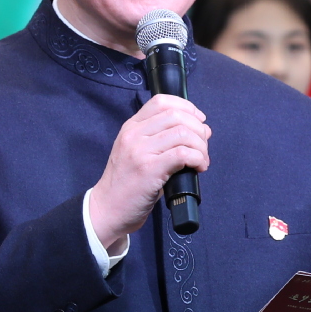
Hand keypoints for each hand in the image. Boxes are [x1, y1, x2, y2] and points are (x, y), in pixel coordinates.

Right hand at [85, 95, 209, 251]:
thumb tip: (199, 131)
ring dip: (200, 146)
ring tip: (201, 160)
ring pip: (183, 133)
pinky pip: (182, 154)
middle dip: (198, 129)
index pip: (161, 101)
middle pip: (176, 116)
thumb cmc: (128, 185)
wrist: (107, 210)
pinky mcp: (148, 169)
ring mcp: (140, 151)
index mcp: (131, 127)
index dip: (186, 107)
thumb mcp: (137, 153)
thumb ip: (160, 139)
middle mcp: (134, 134)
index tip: (199, 120)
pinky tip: (199, 167)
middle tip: (203, 146)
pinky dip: (198, 159)